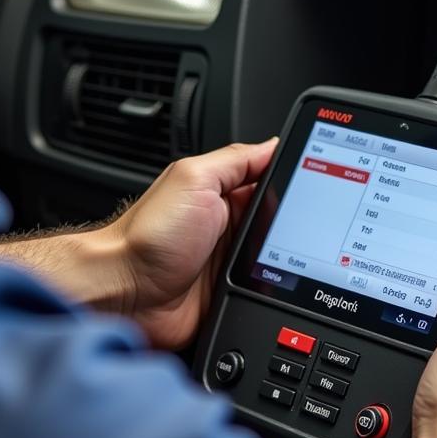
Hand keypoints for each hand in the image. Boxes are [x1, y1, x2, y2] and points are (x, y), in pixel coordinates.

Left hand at [85, 140, 276, 349]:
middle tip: (290, 231)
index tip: (312, 186)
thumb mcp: (193, 180)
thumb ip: (234, 160)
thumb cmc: (148, 237)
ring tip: (276, 261)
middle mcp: (229, 225)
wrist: (124, 293)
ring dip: (284, 262)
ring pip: (279, 258)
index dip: (293, 182)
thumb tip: (273, 145)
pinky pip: (265, 290)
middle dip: (292, 227)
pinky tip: (270, 287)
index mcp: (223, 193)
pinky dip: (271, 290)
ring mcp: (231, 261)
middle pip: (281, 221)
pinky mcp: (231, 293)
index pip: (271, 179)